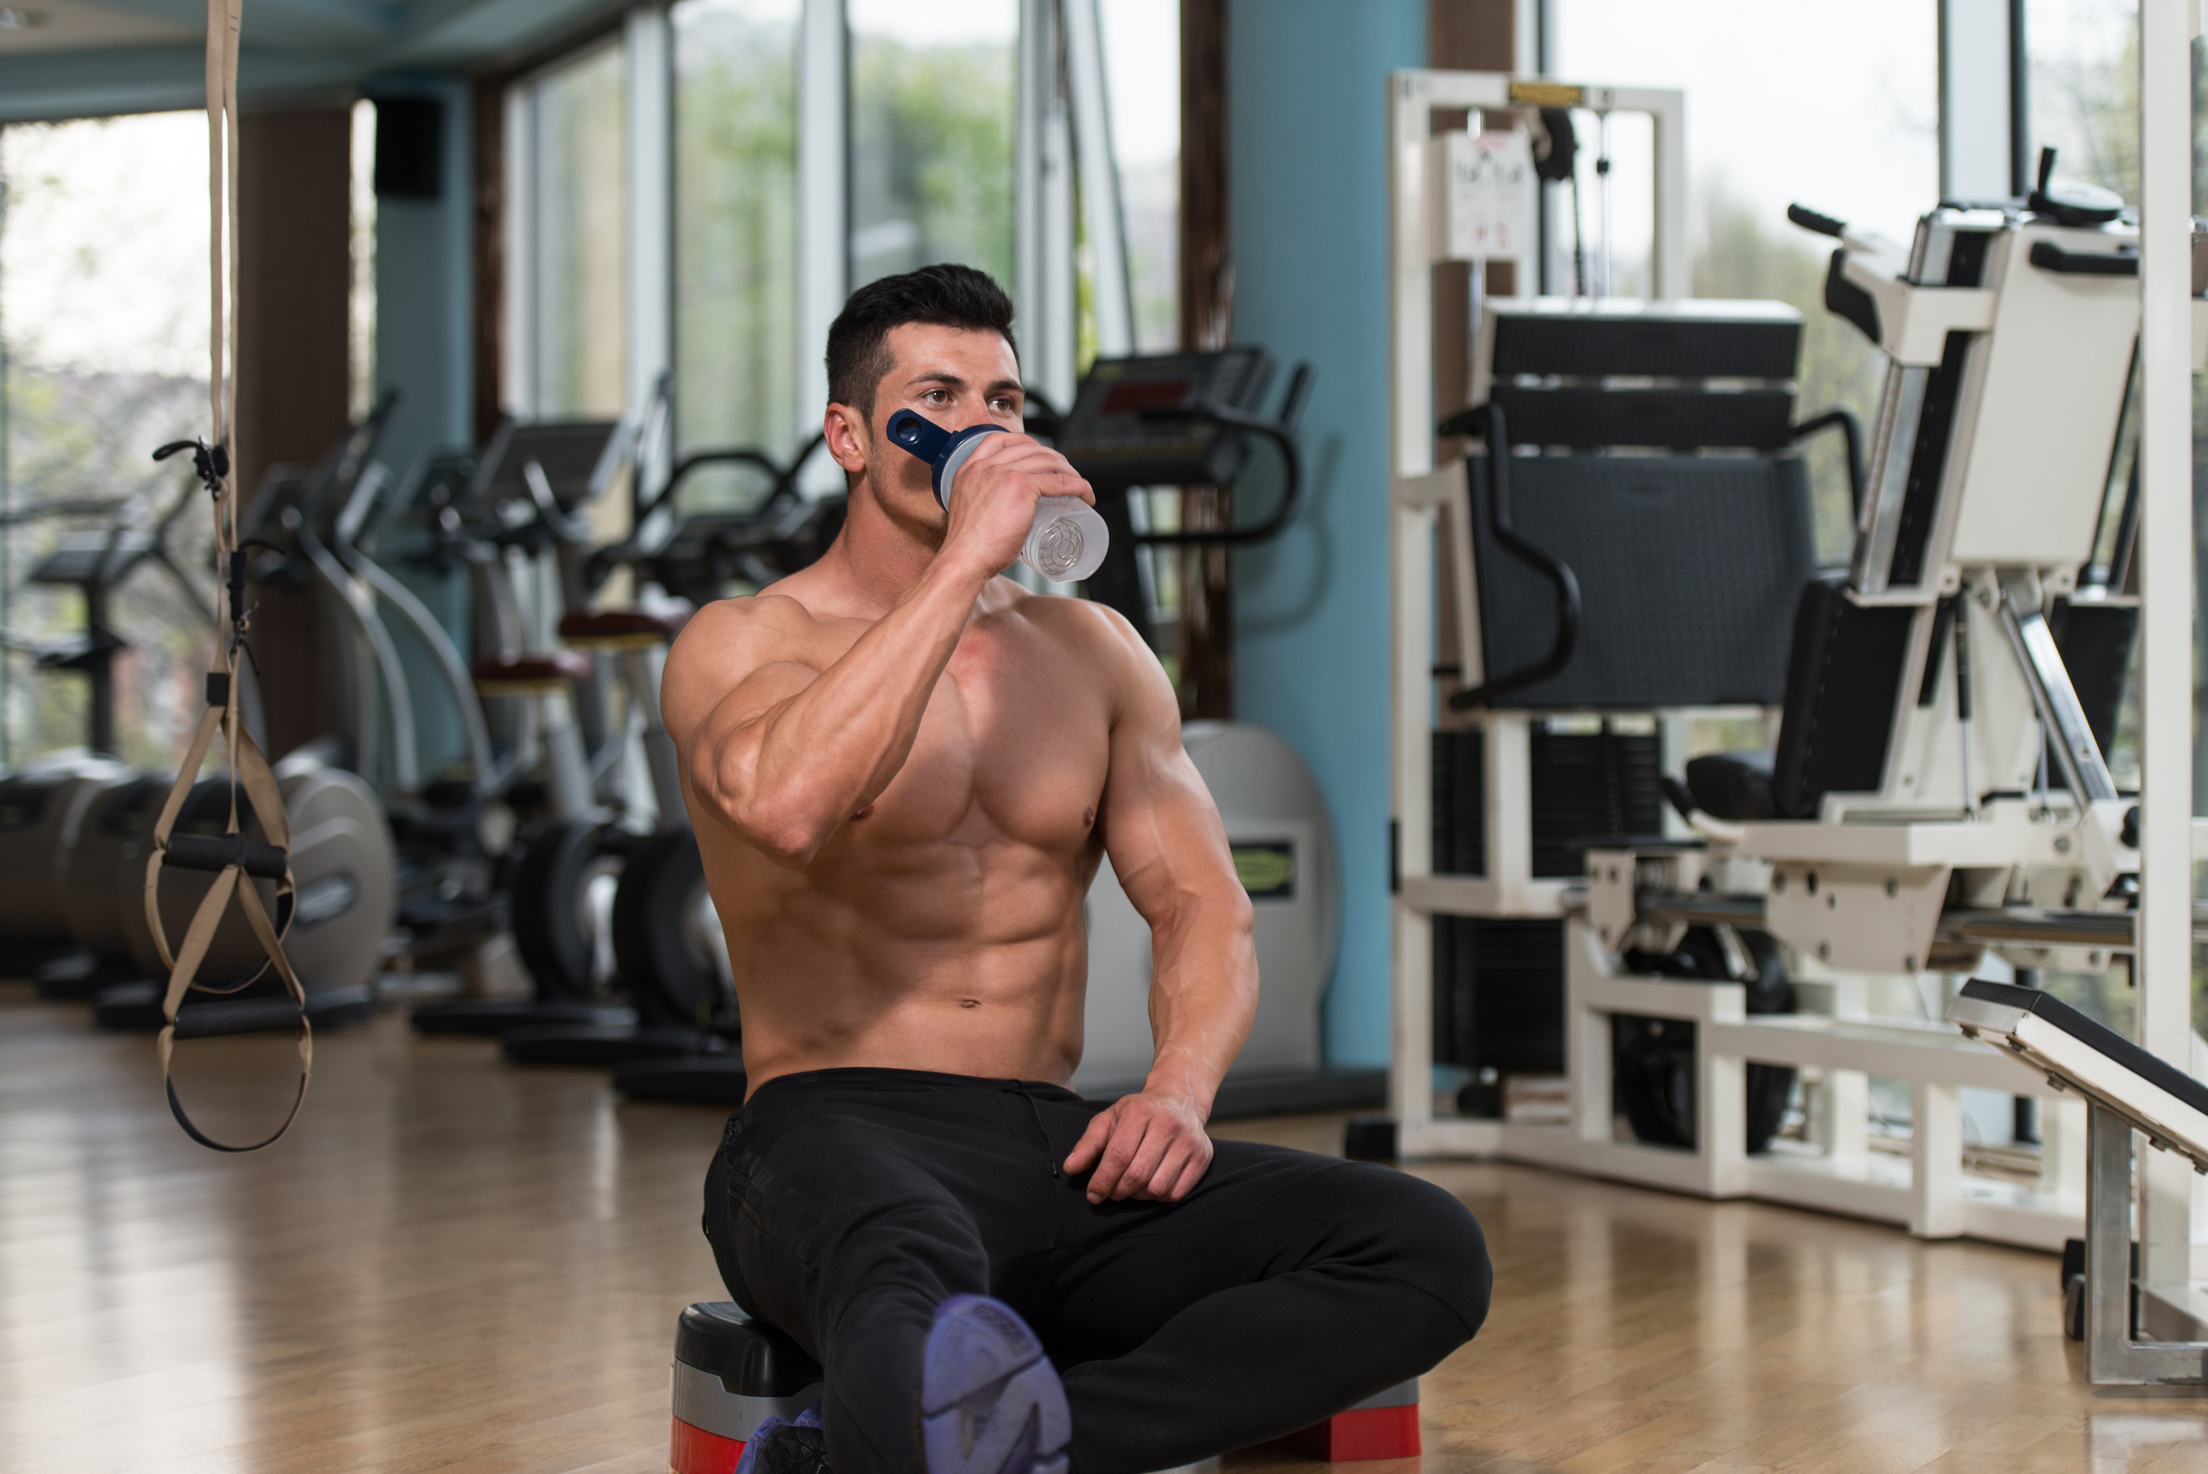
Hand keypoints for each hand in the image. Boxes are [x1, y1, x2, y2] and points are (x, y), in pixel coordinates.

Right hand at [935, 432, 1093, 578]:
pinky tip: (1085, 494)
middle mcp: (985, 465)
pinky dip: (1078, 486)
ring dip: (1069, 472)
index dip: (1025, 444)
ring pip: (1047, 461)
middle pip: (1029, 447)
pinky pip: (1059, 481)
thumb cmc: (967, 548)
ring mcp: (1004, 473)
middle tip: (1065, 476)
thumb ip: (982, 504)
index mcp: (969, 469)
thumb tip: (1000, 514)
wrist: (964, 559)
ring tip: (1078, 487)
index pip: (999, 439)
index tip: (1039, 457)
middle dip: (1052, 458)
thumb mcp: (969, 514)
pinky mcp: (1021, 487)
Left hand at [1064, 1089, 1213, 1204]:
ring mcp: (1188, 1141)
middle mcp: (1168, 1124)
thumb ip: (1088, 1144)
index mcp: (1140, 1112)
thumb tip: (1070, 1168)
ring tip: (1131, 1187)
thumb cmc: (1139, 1113)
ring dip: (1138, 1196)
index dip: (1102, 1181)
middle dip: (1118, 1191)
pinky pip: (1175, 1193)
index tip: (1093, 1195)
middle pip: (1137, 1175)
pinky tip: (1151, 1185)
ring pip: (1157, 1188)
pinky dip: (1158, 1197)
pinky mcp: (1202, 1157)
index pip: (1118, 1156)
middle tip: (1111, 1192)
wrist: (1180, 1100)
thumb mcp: (1110, 1119)